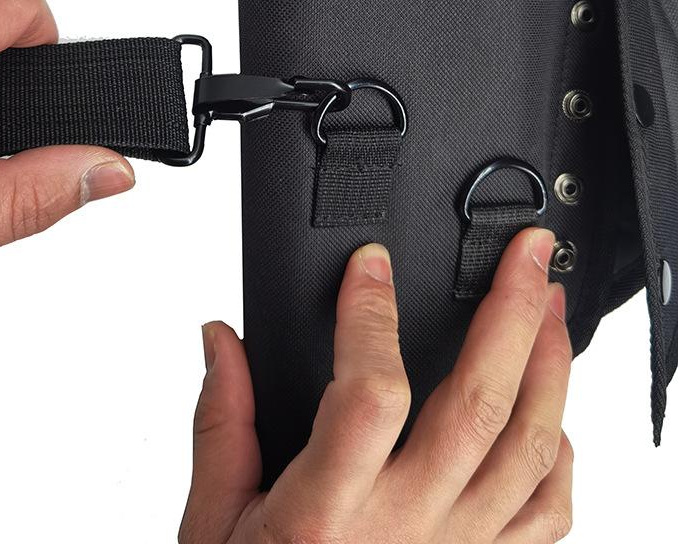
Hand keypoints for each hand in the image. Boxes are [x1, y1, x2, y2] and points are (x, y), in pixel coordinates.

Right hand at [181, 228, 572, 542]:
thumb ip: (222, 421)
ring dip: (548, 368)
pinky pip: (547, 513)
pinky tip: (549, 414)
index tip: (370, 265)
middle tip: (523, 257)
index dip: (371, 318)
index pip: (368, 395)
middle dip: (509, 315)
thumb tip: (223, 339)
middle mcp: (403, 530)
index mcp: (326, 514)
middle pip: (477, 405)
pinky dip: (558, 454)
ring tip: (548, 309)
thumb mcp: (215, 521)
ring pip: (527, 449)